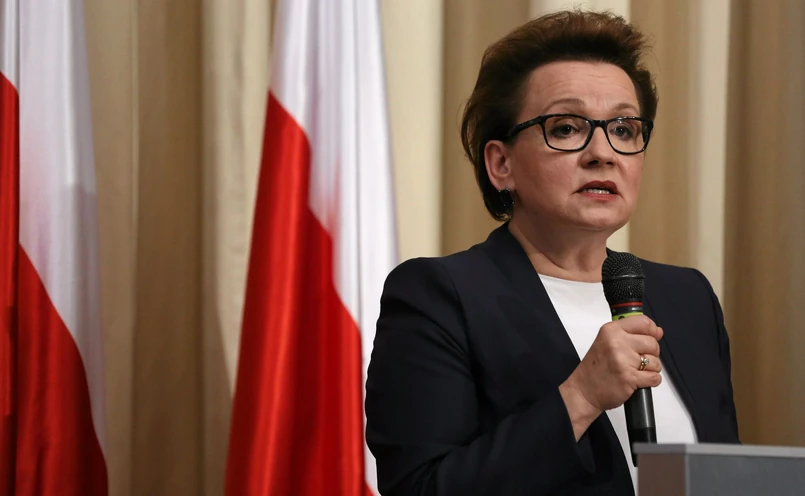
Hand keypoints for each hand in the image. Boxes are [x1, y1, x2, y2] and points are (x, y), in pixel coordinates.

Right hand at [559, 315, 662, 438]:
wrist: (584, 391)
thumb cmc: (596, 368)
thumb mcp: (607, 342)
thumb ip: (631, 334)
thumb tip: (658, 331)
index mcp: (611, 330)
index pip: (643, 322)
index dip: (652, 331)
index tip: (650, 337)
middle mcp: (616, 342)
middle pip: (653, 343)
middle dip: (651, 354)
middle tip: (637, 361)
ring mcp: (623, 360)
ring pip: (656, 362)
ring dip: (650, 369)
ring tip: (635, 371)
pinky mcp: (629, 378)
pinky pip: (655, 377)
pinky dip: (650, 381)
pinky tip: (638, 381)